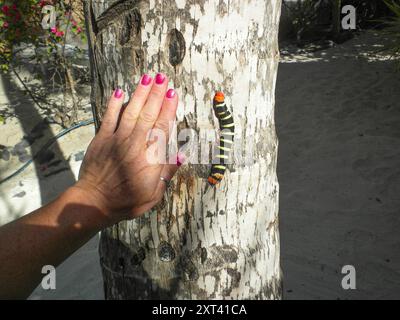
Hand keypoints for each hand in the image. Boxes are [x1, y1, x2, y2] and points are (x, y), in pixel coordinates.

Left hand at [74, 73, 182, 223]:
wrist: (93, 203)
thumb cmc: (126, 201)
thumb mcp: (153, 195)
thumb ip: (167, 173)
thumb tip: (181, 155)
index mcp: (149, 159)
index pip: (162, 128)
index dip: (168, 109)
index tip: (174, 93)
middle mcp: (134, 145)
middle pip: (148, 115)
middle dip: (156, 94)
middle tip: (163, 77)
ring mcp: (116, 140)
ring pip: (130, 112)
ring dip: (139, 94)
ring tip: (147, 78)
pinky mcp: (101, 139)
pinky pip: (109, 118)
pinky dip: (114, 104)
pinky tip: (120, 92)